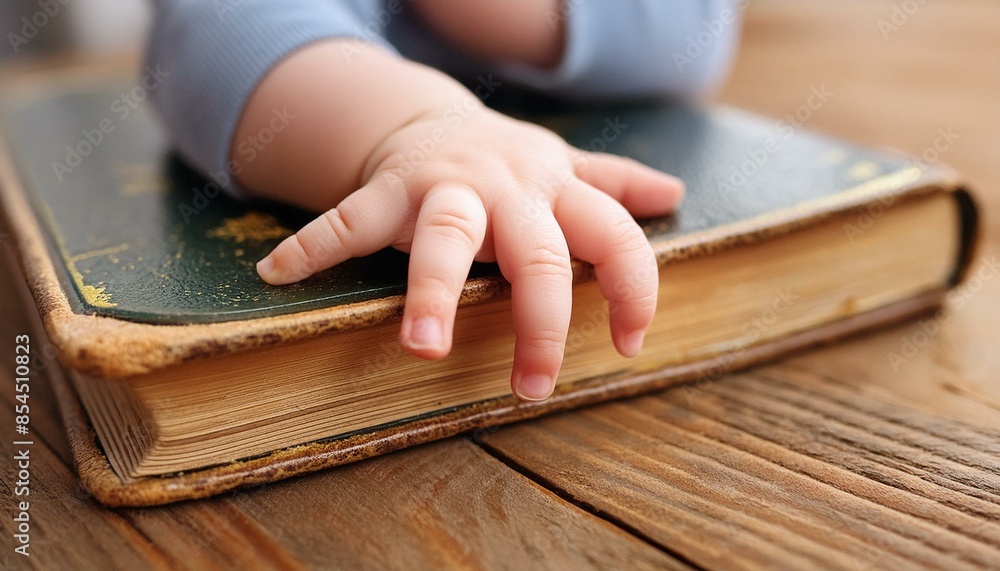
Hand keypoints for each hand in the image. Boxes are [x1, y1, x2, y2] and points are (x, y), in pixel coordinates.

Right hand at [256, 102, 683, 400]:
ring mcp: (442, 188)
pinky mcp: (385, 190)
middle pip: (536, 252)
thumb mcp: (562, 169)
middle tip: (532, 388)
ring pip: (445, 237)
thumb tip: (673, 194)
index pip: (612, 235)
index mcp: (554, 190)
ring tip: (422, 348)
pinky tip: (278, 274)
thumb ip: (613, 184)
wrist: (431, 122)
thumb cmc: (506, 165)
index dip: (633, 288)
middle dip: (540, 321)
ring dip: (433, 291)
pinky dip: (313, 246)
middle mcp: (505, 188)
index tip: (632, 346)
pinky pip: (348, 217)